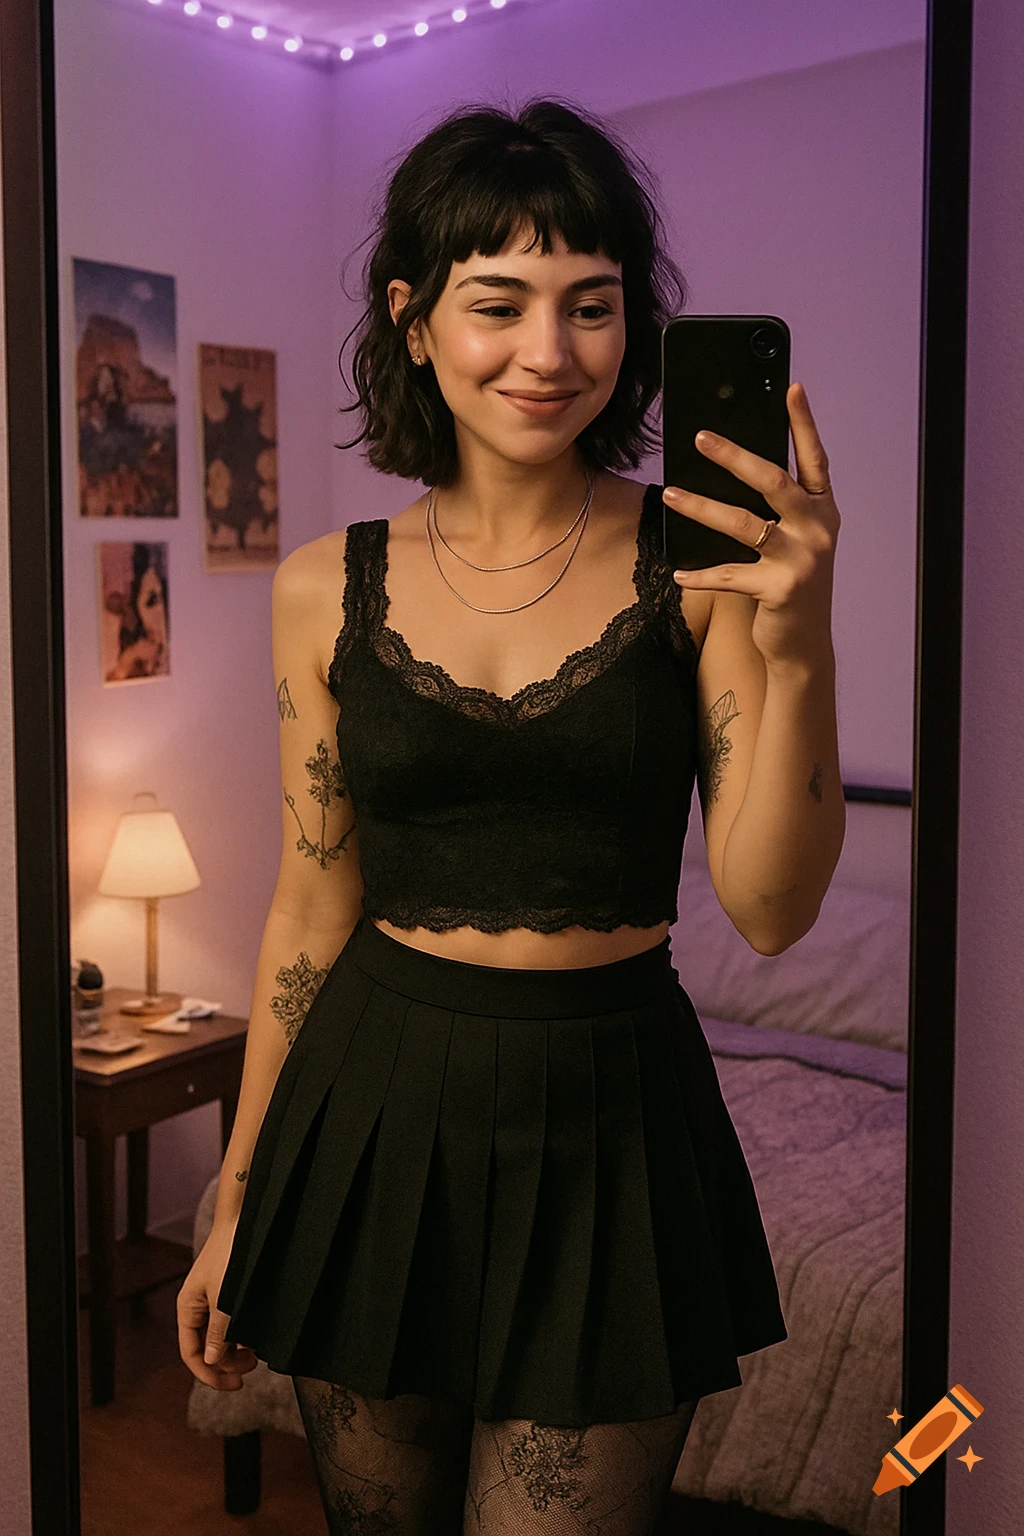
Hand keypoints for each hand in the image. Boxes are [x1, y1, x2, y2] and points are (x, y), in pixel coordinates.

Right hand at [176, 1222, 258, 1390]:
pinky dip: (243, 1333)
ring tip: (257, 1352)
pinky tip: (257, 1335)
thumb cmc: (231, 1254)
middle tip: (251, 1368)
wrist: (244, 1219)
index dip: (209, 1374)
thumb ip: (219, 1332)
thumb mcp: (225, 1298)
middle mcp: (197, 1308)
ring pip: (221, 1338)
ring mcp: (213, 1301)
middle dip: (227, 1363)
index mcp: (188, 1309)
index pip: (191, 1354)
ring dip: (236, 1349)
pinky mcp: (228, 1294)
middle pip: (207, 1349)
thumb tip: (212, 1361)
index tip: (233, 1385)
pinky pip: (231, 1323)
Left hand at [664, 382, 840, 667]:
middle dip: (735, 456)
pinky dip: (701, 575)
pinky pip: (730, 575)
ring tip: (671, 494)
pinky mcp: (779, 590)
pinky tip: (678, 573)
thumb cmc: (793, 583)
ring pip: (744, 524)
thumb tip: (735, 467)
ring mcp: (801, 561)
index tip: (793, 388)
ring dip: (702, 507)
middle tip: (701, 437)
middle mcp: (818, 530)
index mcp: (824, 510)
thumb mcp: (796, 540)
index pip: (815, 458)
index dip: (804, 424)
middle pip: (774, 482)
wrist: (803, 644)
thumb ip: (779, 508)